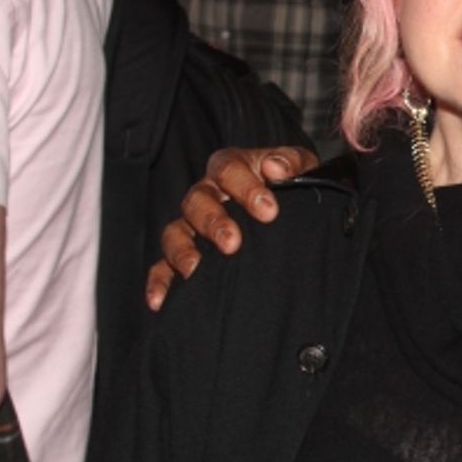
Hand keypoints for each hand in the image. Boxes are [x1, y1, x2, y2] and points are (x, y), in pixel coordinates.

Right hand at [145, 146, 317, 309]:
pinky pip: (162, 265)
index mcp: (233, 167)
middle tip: (233, 243)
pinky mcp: (185, 254)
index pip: (227, 168)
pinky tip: (160, 299)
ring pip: (176, 231)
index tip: (269, 211)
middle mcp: (207, 193)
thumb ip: (292, 162)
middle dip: (214, 222)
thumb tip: (275, 167)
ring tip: (195, 269)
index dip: (245, 187)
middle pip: (197, 200)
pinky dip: (159, 281)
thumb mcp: (303, 167)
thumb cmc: (294, 184)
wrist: (294, 212)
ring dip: (183, 250)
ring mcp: (193, 223)